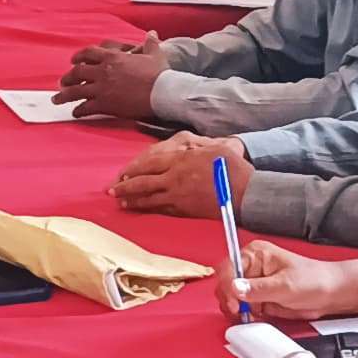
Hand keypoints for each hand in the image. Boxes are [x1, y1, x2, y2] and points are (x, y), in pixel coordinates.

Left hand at [53, 30, 166, 117]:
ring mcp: (102, 88)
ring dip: (65, 95)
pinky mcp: (105, 104)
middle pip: (78, 72)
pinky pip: (86, 107)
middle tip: (63, 82)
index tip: (73, 60)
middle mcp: (104, 71)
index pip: (89, 53)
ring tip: (57, 99)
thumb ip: (151, 43)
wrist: (162, 92)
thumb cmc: (159, 74)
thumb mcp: (155, 54)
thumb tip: (152, 33)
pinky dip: (79, 111)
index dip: (79, 56)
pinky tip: (75, 113)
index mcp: (113, 57)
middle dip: (68, 77)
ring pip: (76, 90)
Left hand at [109, 133, 249, 216]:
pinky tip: (143, 210)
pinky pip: (163, 209)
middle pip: (144, 182)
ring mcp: (180, 195)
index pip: (150, 163)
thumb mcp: (214, 148)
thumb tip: (185, 147)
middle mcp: (176, 177)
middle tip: (112, 192)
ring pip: (150, 198)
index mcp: (181, 159)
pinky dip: (150, 209)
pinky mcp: (186, 210)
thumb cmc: (233, 167)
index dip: (133, 169)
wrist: (245, 191)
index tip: (121, 174)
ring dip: (133, 200)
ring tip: (121, 203)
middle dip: (126, 187)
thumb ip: (195, 148)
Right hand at [218, 239, 349, 322]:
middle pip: (226, 283)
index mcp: (256, 254)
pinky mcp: (259, 298)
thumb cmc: (313, 280)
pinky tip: (254, 318)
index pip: (229, 267)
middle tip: (240, 312)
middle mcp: (252, 267)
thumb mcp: (285, 286)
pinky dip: (245, 315)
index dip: (227, 285)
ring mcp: (254, 283)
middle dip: (230, 299)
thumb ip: (258, 289)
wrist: (330, 294)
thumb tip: (235, 288)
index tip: (234, 302)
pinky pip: (243, 308)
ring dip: (237, 310)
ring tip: (249, 316)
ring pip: (232, 298)